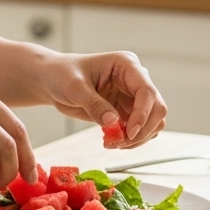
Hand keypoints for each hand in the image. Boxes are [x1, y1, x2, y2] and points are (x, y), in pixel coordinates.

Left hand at [41, 52, 167, 148]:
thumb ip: (94, 104)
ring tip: (113, 143)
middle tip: (119, 143)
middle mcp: (135, 80)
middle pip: (157, 109)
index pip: (147, 91)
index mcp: (126, 65)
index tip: (129, 133)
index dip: (143, 114)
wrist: (53, 81)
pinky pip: (140, 130)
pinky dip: (131, 140)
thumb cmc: (61, 75)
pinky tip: (112, 141)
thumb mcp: (74, 87)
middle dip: (142, 130)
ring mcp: (132, 96)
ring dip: (138, 138)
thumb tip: (113, 122)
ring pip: (153, 122)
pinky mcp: (127, 111)